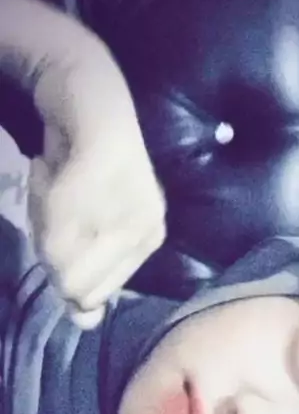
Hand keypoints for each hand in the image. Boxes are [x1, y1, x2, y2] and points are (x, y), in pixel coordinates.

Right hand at [28, 119, 166, 328]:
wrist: (85, 92)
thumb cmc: (81, 167)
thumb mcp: (83, 230)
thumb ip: (83, 275)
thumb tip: (86, 322)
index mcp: (146, 242)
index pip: (89, 296)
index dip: (60, 265)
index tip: (62, 225)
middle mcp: (146, 226)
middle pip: (71, 281)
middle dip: (47, 245)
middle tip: (54, 202)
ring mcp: (128, 200)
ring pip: (58, 251)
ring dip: (39, 215)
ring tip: (55, 178)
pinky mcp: (103, 173)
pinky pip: (51, 214)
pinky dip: (36, 188)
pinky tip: (48, 163)